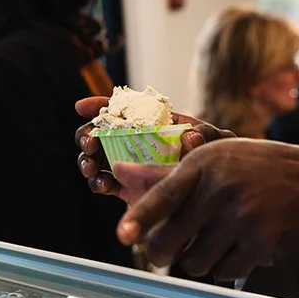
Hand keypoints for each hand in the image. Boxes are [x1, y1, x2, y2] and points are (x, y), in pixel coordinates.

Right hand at [75, 95, 230, 203]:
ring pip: (96, 158)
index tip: (82, 107)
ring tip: (93, 168)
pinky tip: (104, 185)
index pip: (121, 107)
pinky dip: (98, 183)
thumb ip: (207, 134)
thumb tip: (191, 137)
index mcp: (150, 120)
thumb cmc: (216, 159)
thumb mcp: (216, 141)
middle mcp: (133, 140)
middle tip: (89, 143)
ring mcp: (128, 164)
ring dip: (87, 160)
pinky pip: (104, 184)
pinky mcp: (127, 188)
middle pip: (99, 132)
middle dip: (86, 135)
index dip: (99, 105)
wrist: (213, 192)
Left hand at [109, 136, 298, 278]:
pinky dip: (224, 268)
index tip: (123, 235)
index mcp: (204, 164)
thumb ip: (167, 175)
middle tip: (163, 252)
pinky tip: (235, 250)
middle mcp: (221, 188)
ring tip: (211, 244)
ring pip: (194, 263)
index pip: (163, 195)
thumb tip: (120, 172)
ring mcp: (243, 216)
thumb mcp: (213, 160)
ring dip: (196, 261)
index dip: (140, 218)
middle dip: (161, 252)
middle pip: (170, 240)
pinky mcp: (262, 241)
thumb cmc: (254, 169)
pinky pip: (223, 272)